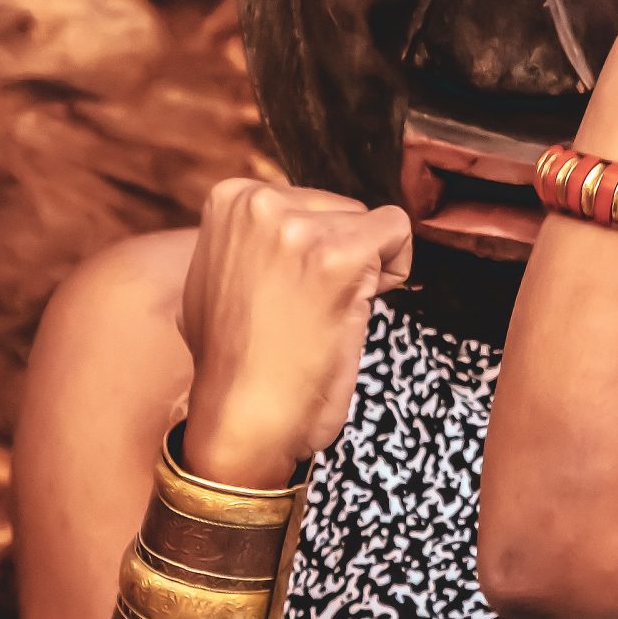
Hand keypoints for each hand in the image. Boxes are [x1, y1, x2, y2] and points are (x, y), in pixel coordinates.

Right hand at [174, 178, 412, 486]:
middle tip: (308, 310)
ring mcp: (297, 227)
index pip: (308, 202)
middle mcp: (258, 203)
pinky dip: (395, 271)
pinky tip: (356, 309)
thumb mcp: (219, 276)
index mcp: (229, 199)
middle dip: (338, 256)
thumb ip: (248, 239)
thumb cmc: (237, 360)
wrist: (241, 418)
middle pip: (341, 209)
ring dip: (364, 269)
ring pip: (370, 224)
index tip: (292, 292)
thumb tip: (272, 226)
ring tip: (323, 314)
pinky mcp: (339, 255)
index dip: (312, 251)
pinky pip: (398, 232)